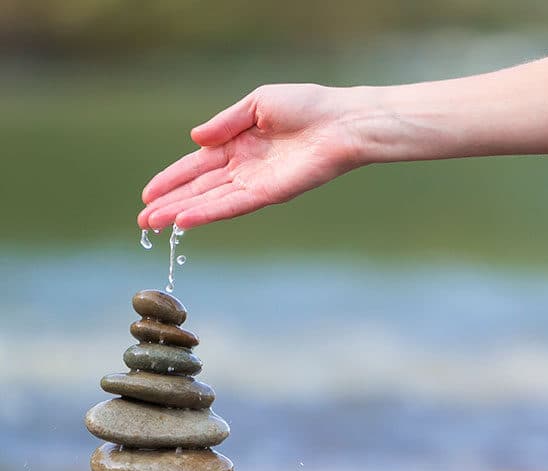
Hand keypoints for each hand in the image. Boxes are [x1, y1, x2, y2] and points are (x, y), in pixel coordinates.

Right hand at [139, 84, 364, 228]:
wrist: (340, 122)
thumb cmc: (307, 107)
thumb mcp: (257, 104)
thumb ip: (225, 123)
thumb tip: (195, 140)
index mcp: (238, 144)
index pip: (196, 166)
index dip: (171, 179)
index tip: (148, 194)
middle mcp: (244, 168)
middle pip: (199, 189)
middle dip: (169, 204)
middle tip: (142, 222)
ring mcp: (255, 184)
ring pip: (210, 202)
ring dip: (181, 214)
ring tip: (153, 225)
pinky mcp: (270, 194)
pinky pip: (233, 205)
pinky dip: (209, 213)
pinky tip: (185, 221)